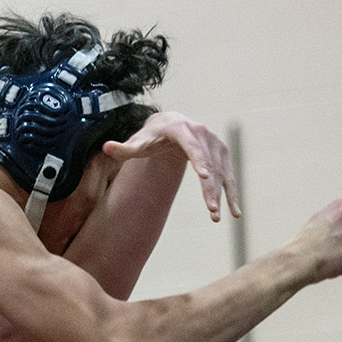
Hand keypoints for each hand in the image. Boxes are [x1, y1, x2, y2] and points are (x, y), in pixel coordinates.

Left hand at [103, 111, 239, 222]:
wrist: (170, 125)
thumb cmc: (151, 136)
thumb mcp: (137, 142)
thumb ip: (123, 148)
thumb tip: (106, 147)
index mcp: (180, 129)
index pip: (191, 145)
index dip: (198, 160)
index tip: (203, 176)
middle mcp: (201, 133)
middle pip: (209, 163)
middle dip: (210, 187)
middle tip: (210, 209)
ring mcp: (214, 143)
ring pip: (220, 171)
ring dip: (221, 194)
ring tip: (216, 216)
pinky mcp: (222, 153)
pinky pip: (228, 175)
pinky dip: (232, 193)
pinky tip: (235, 212)